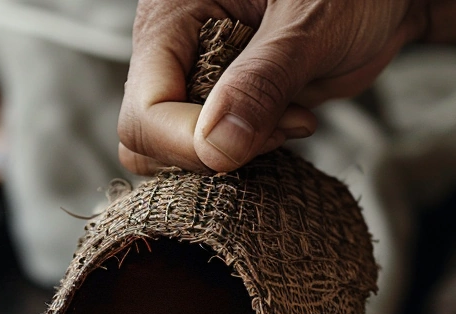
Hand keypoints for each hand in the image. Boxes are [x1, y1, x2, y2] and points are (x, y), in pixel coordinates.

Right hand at [118, 0, 429, 174]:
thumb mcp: (311, 22)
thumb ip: (262, 81)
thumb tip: (215, 148)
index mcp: (171, 14)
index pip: (145, 109)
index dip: (186, 142)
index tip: (245, 142)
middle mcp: (171, 51)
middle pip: (146, 140)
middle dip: (210, 151)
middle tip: (280, 125)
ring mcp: (192, 83)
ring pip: (171, 156)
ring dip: (230, 157)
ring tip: (289, 119)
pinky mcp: (219, 109)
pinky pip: (207, 155)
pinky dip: (248, 153)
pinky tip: (289, 122)